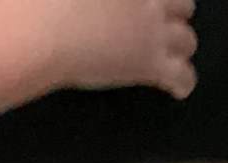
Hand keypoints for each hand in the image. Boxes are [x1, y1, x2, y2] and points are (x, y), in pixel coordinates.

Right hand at [16, 0, 197, 96]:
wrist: (39, 27)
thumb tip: (100, 5)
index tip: (145, 4)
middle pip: (183, 4)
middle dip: (175, 14)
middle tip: (160, 23)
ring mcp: (153, 30)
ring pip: (188, 40)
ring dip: (180, 47)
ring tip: (171, 55)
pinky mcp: (151, 63)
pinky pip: (183, 77)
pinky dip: (183, 84)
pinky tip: (177, 89)